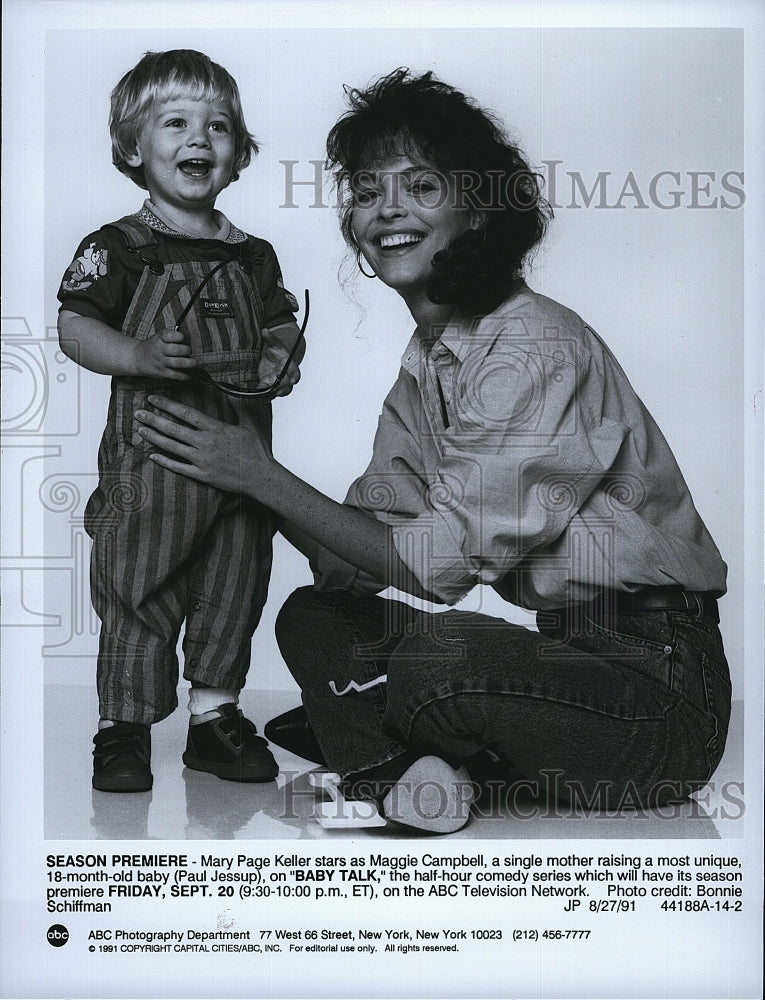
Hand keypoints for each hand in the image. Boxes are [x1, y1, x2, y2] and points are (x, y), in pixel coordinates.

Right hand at [133, 328, 193, 379]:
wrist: (137, 358)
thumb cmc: (153, 346)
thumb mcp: (159, 337)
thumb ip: (172, 337)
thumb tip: (190, 341)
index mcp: (159, 338)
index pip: (170, 335)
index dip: (179, 336)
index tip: (183, 338)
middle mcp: (159, 349)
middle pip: (176, 350)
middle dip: (187, 350)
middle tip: (190, 351)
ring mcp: (160, 361)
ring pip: (177, 363)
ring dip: (189, 363)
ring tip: (195, 363)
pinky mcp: (161, 372)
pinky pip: (174, 375)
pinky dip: (183, 376)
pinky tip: (188, 375)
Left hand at [135, 395, 272, 493]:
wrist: (261, 477)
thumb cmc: (257, 450)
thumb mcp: (250, 424)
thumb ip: (240, 407)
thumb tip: (235, 391)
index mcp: (216, 428)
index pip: (186, 413)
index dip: (167, 405)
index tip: (153, 399)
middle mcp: (205, 443)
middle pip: (174, 429)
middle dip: (153, 420)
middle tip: (138, 413)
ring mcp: (202, 460)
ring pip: (172, 447)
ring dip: (154, 438)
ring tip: (140, 431)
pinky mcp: (202, 475)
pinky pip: (179, 467)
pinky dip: (164, 461)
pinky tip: (153, 456)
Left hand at [255, 334, 301, 396]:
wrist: (273, 356)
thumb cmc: (277, 350)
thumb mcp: (274, 342)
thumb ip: (270, 338)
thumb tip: (265, 331)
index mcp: (289, 365)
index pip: (295, 372)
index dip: (295, 377)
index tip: (293, 381)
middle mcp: (286, 376)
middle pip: (288, 385)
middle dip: (283, 389)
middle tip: (277, 391)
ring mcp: (278, 381)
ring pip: (279, 391)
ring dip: (273, 395)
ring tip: (267, 397)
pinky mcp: (269, 384)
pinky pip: (269, 392)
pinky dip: (266, 396)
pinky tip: (261, 398)